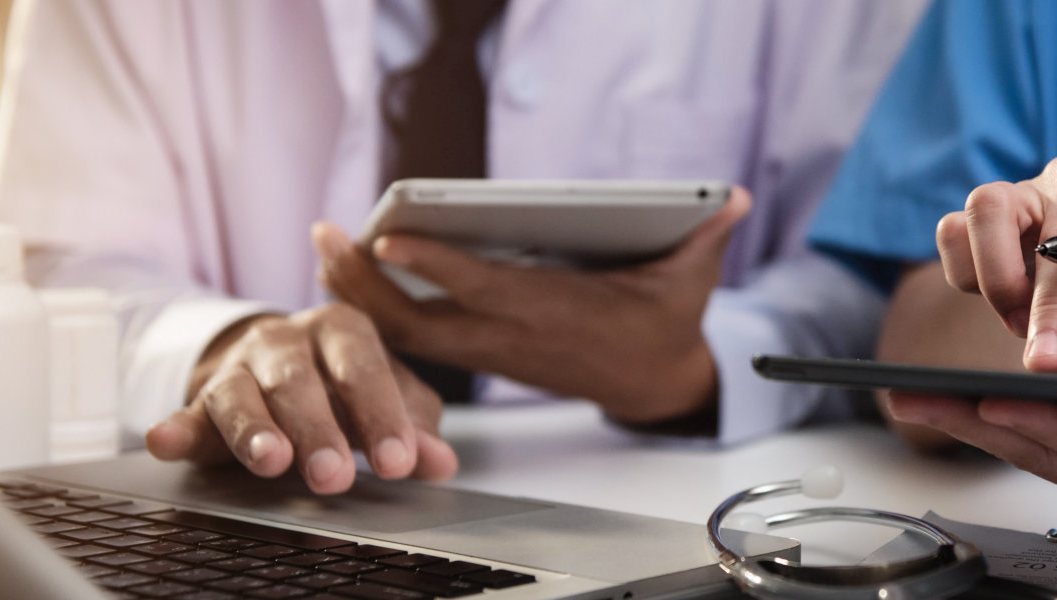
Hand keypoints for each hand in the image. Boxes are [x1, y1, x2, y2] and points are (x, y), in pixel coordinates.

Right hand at [146, 304, 459, 493]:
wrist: (274, 363)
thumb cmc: (342, 382)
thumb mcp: (383, 396)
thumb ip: (413, 426)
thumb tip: (440, 462)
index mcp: (342, 329)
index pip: (364, 369)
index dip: (382, 416)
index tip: (397, 462)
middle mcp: (286, 341)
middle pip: (299, 382)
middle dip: (318, 430)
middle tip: (335, 475)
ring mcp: (238, 368)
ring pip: (241, 396)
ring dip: (255, 430)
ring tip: (271, 461)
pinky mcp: (201, 401)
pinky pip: (187, 415)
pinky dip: (175, 430)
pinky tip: (165, 442)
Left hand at [315, 188, 753, 427]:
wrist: (655, 385)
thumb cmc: (665, 326)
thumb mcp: (691, 280)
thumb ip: (707, 236)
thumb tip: (731, 199)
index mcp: (553, 313)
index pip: (481, 288)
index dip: (432, 264)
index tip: (389, 235)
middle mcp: (511, 337)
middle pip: (419, 321)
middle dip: (365, 283)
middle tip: (325, 237)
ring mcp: (493, 349)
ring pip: (408, 333)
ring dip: (361, 296)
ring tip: (326, 250)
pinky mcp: (486, 352)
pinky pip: (418, 339)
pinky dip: (381, 312)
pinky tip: (352, 280)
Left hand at [887, 393, 1056, 536]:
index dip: (1046, 424)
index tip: (996, 401)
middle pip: (1038, 451)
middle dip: (972, 424)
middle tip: (913, 398)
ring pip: (1026, 450)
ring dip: (967, 424)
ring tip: (913, 395)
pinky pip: (1036, 445)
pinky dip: (993, 423)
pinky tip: (957, 401)